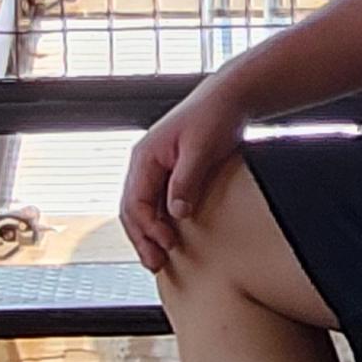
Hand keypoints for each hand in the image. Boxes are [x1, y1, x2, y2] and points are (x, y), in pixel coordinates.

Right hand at [121, 86, 243, 269]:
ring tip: (158, 257)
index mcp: (145, 156)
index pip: (134, 202)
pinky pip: (156, 202)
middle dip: (141, 238)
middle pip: (132, 209)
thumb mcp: (200, 149)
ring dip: (148, 233)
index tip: (167, 244)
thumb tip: (176, 213)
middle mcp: (144, 163)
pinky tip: (170, 236)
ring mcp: (156, 168)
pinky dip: (159, 221)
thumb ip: (186, 181)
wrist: (229, 98)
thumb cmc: (213, 116)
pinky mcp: (170, 172)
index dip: (148, 228)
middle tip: (155, 264)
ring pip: (142, 208)